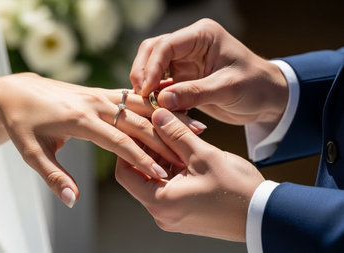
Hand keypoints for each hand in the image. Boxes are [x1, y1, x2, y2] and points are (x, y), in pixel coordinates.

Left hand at [0, 73, 199, 207]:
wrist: (17, 91)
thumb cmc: (23, 124)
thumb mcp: (32, 153)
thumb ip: (54, 177)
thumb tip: (73, 200)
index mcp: (80, 120)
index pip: (119, 142)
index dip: (142, 159)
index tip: (162, 174)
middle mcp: (94, 104)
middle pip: (137, 122)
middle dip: (164, 140)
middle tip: (190, 154)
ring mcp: (98, 95)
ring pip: (141, 105)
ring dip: (166, 118)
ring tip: (194, 127)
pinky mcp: (100, 91)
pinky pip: (132, 96)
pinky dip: (153, 104)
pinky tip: (172, 110)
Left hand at [115, 108, 263, 240]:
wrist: (264, 215)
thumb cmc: (236, 189)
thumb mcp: (203, 156)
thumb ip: (176, 133)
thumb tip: (157, 113)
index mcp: (160, 202)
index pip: (124, 172)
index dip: (129, 147)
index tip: (139, 128)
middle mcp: (162, 213)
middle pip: (140, 175)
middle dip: (148, 149)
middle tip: (159, 126)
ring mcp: (173, 214)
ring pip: (156, 180)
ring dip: (162, 157)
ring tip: (176, 135)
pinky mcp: (184, 213)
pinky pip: (169, 187)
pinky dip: (173, 169)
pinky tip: (185, 150)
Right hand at [130, 18, 288, 124]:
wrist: (267, 98)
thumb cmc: (255, 86)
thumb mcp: (228, 89)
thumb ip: (195, 93)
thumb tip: (161, 100)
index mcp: (202, 35)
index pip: (166, 45)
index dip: (151, 67)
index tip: (146, 90)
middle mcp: (189, 44)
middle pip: (152, 51)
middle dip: (142, 72)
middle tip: (140, 96)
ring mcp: (184, 60)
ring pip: (152, 66)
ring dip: (146, 84)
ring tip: (145, 104)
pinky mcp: (183, 77)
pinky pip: (160, 83)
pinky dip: (155, 95)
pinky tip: (154, 108)